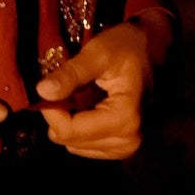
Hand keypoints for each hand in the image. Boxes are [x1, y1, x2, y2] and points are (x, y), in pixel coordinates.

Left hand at [35, 16, 168, 159]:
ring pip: (74, 145)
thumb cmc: (127, 46)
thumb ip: (70, 74)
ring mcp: (127, 147)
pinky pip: (85, 146)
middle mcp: (128, 141)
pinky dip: (80, 127)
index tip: (48, 86)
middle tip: (67, 87)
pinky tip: (89, 106)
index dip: (50, 110)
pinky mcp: (123, 148)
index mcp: (124, 119)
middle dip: (60, 115)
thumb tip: (41, 92)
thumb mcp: (97, 53)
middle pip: (70, 140)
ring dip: (70, 120)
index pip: (69, 130)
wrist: (153, 50)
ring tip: (82, 94)